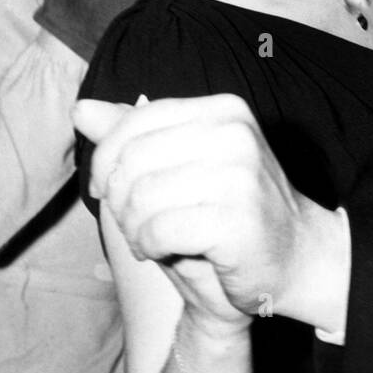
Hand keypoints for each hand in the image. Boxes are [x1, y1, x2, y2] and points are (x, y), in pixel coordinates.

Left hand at [75, 94, 347, 328]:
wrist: (291, 262)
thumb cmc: (226, 215)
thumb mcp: (177, 168)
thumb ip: (133, 136)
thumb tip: (81, 110)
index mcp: (222, 110)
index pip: (135, 121)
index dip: (107, 160)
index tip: (111, 191)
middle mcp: (235, 133)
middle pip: (133, 160)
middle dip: (120, 200)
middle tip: (135, 224)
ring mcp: (240, 174)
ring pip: (141, 197)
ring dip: (133, 228)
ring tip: (149, 239)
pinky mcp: (237, 219)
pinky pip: (158, 229)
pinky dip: (148, 246)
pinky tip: (161, 251)